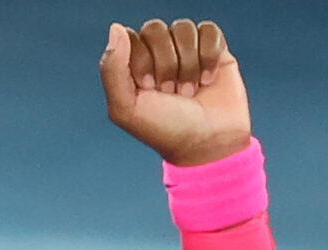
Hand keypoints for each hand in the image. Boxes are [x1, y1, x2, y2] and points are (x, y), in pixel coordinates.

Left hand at [99, 19, 251, 165]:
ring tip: (189, 91)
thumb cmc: (164, 129)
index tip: (148, 88)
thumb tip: (115, 27)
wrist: (207, 143)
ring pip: (183, 28)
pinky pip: (209, 30)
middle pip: (155, 29)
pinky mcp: (215, 50)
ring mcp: (186, 50)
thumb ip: (112, 68)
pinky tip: (208, 80)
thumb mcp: (125, 107)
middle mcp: (158, 53)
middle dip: (164, 64)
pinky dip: (209, 56)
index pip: (130, 38)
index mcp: (132, 65)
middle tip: (170, 92)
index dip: (141, 60)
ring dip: (187, 64)